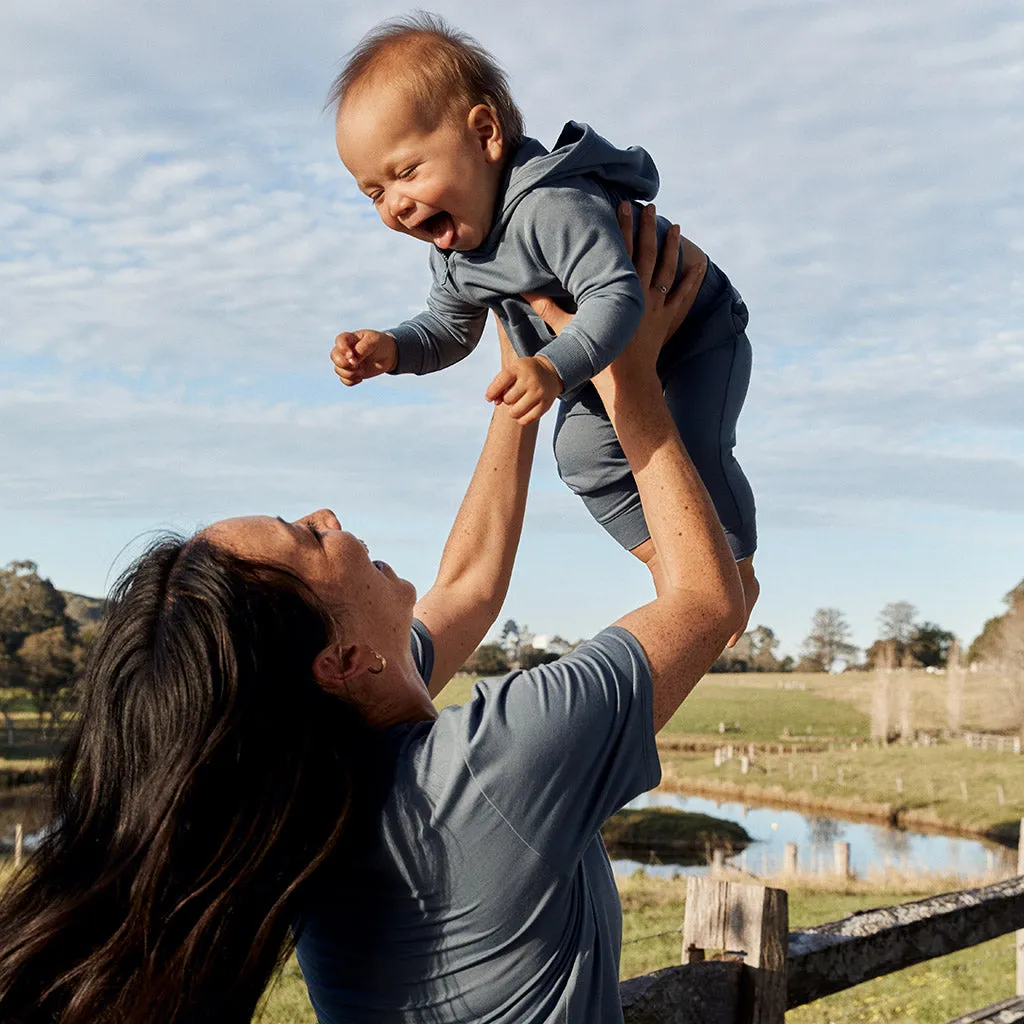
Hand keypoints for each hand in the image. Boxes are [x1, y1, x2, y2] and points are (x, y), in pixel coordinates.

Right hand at [330, 330, 397, 385]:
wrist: (388, 354)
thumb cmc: (379, 343)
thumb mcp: (374, 341)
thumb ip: (362, 348)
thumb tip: (352, 360)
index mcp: (350, 338)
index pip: (339, 341)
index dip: (342, 349)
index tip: (352, 355)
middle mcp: (345, 350)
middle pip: (334, 356)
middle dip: (343, 364)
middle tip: (356, 366)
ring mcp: (347, 362)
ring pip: (338, 369)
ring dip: (349, 373)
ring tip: (361, 371)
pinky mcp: (351, 372)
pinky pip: (344, 379)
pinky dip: (351, 381)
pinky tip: (360, 378)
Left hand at [484, 354, 562, 424]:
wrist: (549, 373)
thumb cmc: (524, 373)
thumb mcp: (511, 371)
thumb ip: (499, 384)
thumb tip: (496, 402)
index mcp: (518, 369)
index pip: (500, 383)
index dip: (491, 393)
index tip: (489, 398)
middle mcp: (530, 380)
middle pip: (507, 400)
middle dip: (506, 399)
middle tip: (513, 395)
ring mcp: (539, 393)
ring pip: (515, 412)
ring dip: (512, 411)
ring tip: (517, 404)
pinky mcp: (545, 404)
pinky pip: (526, 420)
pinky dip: (521, 419)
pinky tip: (523, 411)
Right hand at [523, 203, 706, 380]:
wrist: (625, 384)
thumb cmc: (597, 357)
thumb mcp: (567, 330)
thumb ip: (546, 308)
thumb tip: (524, 291)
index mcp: (616, 291)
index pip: (619, 251)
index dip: (621, 227)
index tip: (621, 207)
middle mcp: (639, 293)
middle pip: (645, 253)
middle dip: (647, 228)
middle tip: (649, 208)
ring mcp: (655, 305)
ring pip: (667, 269)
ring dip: (671, 246)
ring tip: (675, 227)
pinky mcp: (667, 320)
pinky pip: (683, 295)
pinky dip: (693, 279)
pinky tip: (700, 263)